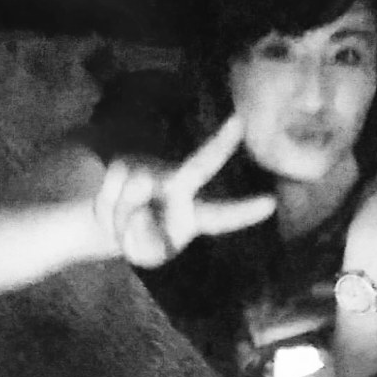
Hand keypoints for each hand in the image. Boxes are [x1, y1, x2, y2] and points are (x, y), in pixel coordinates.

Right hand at [93, 115, 275, 268]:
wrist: (111, 222)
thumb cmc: (141, 242)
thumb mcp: (145, 254)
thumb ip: (147, 241)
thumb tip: (141, 208)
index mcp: (195, 216)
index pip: (223, 216)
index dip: (244, 211)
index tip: (271, 204)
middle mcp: (181, 186)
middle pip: (199, 166)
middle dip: (220, 145)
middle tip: (240, 122)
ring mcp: (156, 170)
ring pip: (135, 186)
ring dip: (119, 211)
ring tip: (118, 223)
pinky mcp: (128, 160)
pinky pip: (114, 181)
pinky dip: (106, 202)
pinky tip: (107, 207)